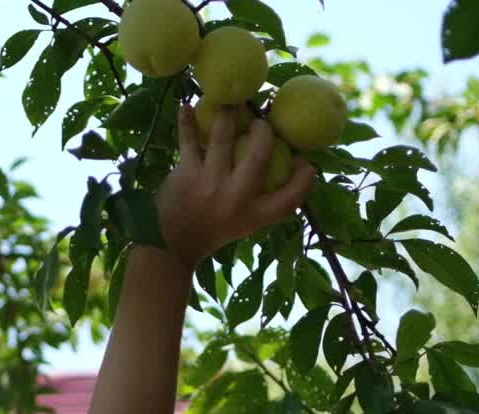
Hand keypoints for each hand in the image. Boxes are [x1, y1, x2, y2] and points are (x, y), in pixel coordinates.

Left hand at [155, 103, 314, 269]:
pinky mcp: (186, 173)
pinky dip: (187, 122)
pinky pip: (188, 140)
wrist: (173, 244)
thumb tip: (289, 171)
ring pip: (222, 139)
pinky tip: (186, 107)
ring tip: (229, 103)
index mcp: (254, 216)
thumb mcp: (246, 224)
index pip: (290, 198)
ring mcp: (209, 183)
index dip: (304, 178)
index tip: (305, 161)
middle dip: (264, 133)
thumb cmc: (214, 230)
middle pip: (258, 157)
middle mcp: (235, 198)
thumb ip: (264, 203)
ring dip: (228, 116)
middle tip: (261, 122)